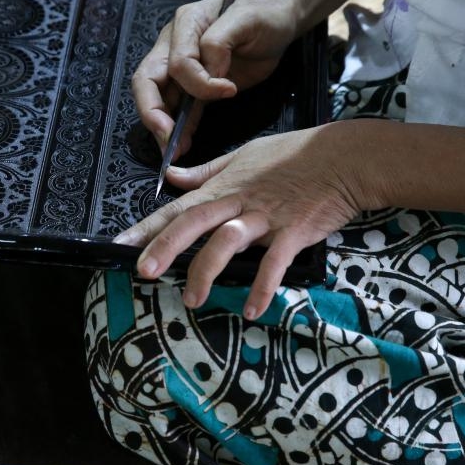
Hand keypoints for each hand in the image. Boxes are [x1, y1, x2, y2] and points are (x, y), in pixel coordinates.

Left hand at [114, 122, 374, 319]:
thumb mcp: (243, 155)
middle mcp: (239, 201)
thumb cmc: (294, 155)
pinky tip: (252, 309)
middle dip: (165, 247)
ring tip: (193, 299)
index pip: (178, 208)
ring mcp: (266, 217)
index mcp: (224, 186)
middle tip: (143, 272)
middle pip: (194, 222)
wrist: (345, 158)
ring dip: (207, 271)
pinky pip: (274, 262)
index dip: (147, 227)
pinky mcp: (294, 232)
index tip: (119, 245)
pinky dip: (263, 286)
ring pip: (228, 241)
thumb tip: (171, 177)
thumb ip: (205, 171)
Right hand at [132, 0, 300, 157]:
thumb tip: (208, 71)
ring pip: (158, 99)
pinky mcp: (193, 87)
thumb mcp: (247, 18)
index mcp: (185, 23)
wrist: (275, 25)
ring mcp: (180, 67)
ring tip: (173, 151)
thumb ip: (220, 41)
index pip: (177, 61)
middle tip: (167, 138)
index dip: (198, 82)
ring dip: (164, 127)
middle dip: (154, 112)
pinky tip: (182, 144)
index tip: (228, 90)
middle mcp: (174, 44)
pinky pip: (179, 109)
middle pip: (147, 81)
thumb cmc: (263, 17)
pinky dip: (179, 128)